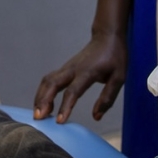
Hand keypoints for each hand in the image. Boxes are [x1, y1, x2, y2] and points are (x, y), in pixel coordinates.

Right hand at [34, 0, 133, 122]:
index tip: (59, 121)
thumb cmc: (114, 56)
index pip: (73, 91)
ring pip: (47, 80)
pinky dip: (43, 91)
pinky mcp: (65, 68)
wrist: (107, 36)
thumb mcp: (119, 77)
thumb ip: (108, 97)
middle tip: (38, 117)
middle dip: (43, 100)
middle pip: (52, 83)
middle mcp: (73, 69)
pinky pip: (50, 79)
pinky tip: (45, 104)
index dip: (65, 106)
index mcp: (87, 72)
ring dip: (40, 96)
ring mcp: (67, 67)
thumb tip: (96, 116)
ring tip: (39, 113)